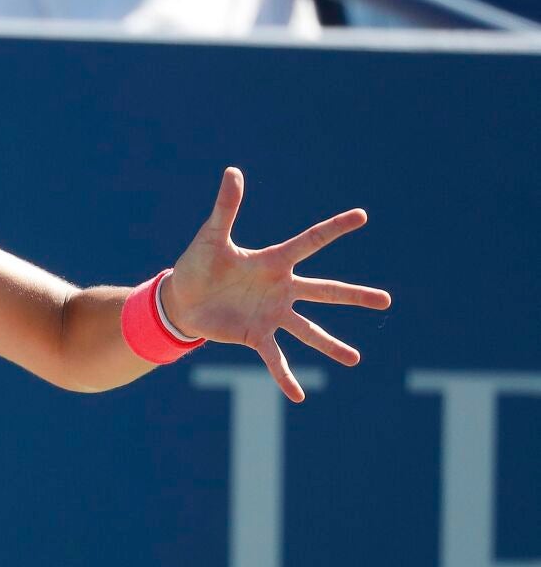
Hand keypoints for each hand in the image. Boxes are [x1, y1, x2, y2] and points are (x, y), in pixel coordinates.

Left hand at [161, 168, 392, 402]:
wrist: (179, 299)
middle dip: (354, 296)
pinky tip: (298, 396)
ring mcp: (271, 314)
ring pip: (308, 330)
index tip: (362, 216)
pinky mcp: (256, 336)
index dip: (334, 228)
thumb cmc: (197, 265)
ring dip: (330, 345)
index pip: (310, 242)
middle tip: (386, 301)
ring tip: (354, 359)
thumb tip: (233, 171)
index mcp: (273, 262)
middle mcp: (280, 289)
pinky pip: (274, 359)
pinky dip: (285, 376)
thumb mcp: (211, 237)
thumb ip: (226, 208)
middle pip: (324, 291)